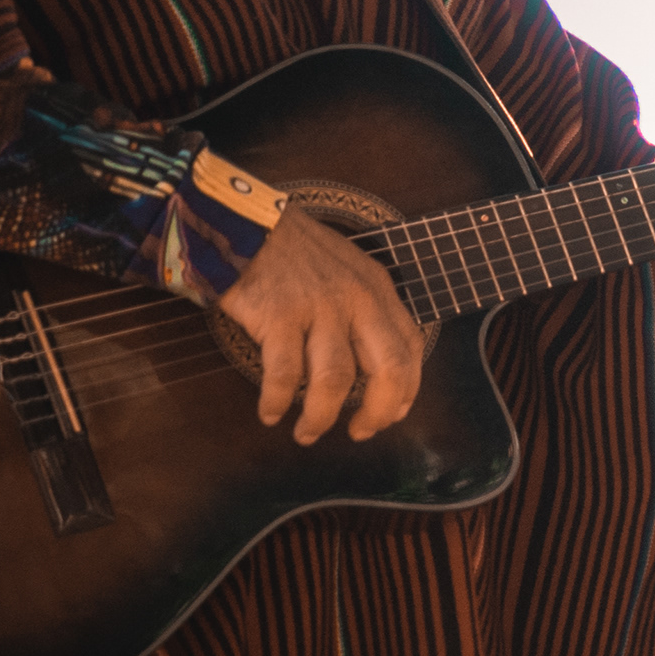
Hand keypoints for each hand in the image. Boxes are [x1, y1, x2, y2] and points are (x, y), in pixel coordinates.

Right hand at [221, 207, 422, 442]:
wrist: (244, 222)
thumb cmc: (294, 252)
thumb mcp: (348, 270)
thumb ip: (366, 310)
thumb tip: (374, 368)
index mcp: (377, 290)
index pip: (409, 349)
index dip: (405, 390)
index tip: (392, 415)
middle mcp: (357, 300)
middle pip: (388, 370)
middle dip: (379, 412)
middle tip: (360, 433)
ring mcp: (319, 308)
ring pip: (336, 381)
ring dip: (322, 416)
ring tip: (307, 433)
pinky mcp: (278, 316)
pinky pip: (284, 375)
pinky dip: (277, 401)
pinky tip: (270, 413)